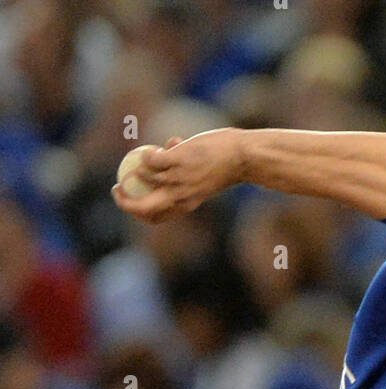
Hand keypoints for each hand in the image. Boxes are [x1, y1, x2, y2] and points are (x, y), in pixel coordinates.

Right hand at [111, 128, 245, 222]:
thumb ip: (183, 173)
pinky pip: (152, 160)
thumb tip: (167, 149)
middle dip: (124, 201)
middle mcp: (179, 197)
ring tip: (150, 156)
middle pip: (143, 208)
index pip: (155, 216)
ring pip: (144, 178)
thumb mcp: (202, 178)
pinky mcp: (178, 161)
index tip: (128, 200)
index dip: (137, 211)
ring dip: (138, 167)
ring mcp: (178, 179)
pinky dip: (149, 154)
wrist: (241, 157)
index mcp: (185, 204)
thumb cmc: (224, 165)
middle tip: (117, 188)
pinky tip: (157, 149)